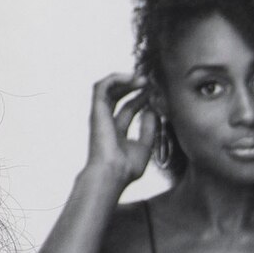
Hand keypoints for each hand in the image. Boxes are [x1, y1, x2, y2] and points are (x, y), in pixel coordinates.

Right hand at [80, 75, 163, 198]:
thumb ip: (148, 129)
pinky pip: (101, 87)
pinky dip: (115, 78)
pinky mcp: (97, 110)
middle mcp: (107, 121)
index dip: (143, 98)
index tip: (156, 92)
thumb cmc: (125, 168)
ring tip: (142, 78)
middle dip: (134, 85)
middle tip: (150, 81)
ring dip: (124, 79)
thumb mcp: (145, 147)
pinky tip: (131, 78)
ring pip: (108, 88)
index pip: (129, 108)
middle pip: (118, 95)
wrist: (112, 174)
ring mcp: (100, 115)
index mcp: (117, 131)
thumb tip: (153, 111)